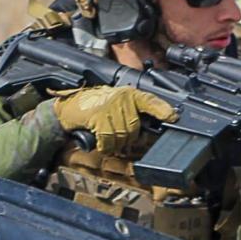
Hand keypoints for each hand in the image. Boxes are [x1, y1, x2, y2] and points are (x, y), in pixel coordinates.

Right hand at [50, 86, 176, 155]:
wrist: (67, 107)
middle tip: (117, 141)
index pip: (150, 100)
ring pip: (122, 136)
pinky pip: (108, 140)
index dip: (162, 110)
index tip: (173, 117)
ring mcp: (110, 106)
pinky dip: (104, 146)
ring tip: (106, 142)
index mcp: (128, 93)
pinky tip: (99, 142)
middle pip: (134, 128)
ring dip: (114, 145)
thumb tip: (145, 133)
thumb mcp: (114, 105)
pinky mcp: (98, 117)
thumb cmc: (91, 107)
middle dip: (127, 139)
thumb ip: (129, 114)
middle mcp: (121, 98)